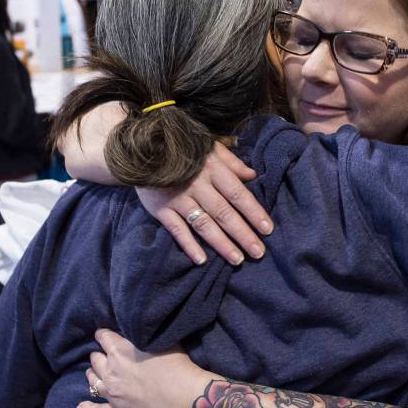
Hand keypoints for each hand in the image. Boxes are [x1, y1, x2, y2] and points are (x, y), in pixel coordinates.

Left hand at [78, 329, 208, 407]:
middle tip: (106, 355)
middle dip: (99, 355)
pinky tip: (80, 407)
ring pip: (92, 382)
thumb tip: (137, 332)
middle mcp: (110, 371)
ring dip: (93, 375)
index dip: (104, 334)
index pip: (103, 337)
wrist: (183, 397)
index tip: (105, 334)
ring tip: (95, 373)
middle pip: (95, 359)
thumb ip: (142, 336)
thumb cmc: (177, 365)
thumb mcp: (160, 341)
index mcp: (119, 351)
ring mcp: (112, 393)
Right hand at [137, 142, 272, 265]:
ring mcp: (178, 198)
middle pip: (223, 213)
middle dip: (242, 234)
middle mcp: (197, 184)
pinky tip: (202, 260)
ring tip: (237, 259)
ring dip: (221, 243)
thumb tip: (253, 176)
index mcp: (212, 169)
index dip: (253, 211)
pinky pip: (177, 230)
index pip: (237, 193)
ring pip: (203, 224)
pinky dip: (189, 245)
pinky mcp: (161, 209)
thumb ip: (231, 162)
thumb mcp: (209, 148)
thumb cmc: (182, 149)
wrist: (140, 148)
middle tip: (258, 253)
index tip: (268, 229)